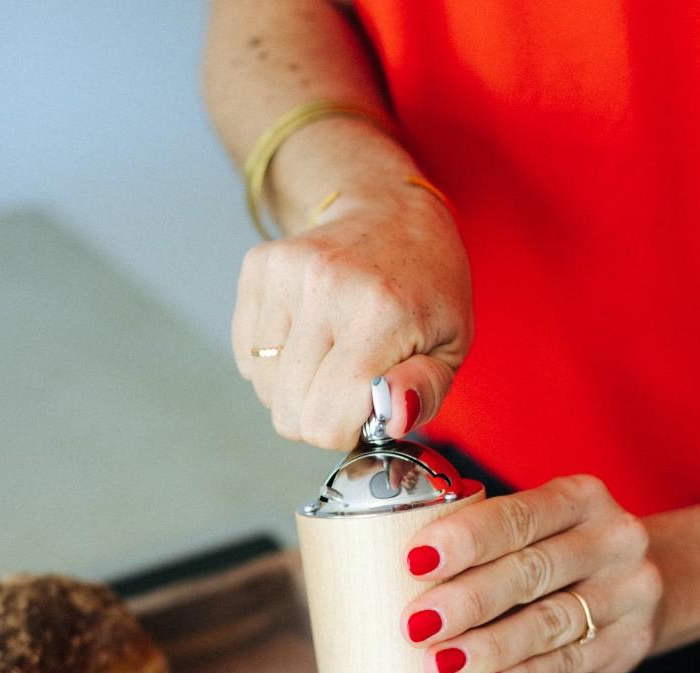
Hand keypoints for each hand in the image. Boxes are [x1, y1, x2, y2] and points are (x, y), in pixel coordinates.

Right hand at [232, 189, 471, 448]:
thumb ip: (424, 391)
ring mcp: (287, 272)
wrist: (392, 212)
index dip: (343, 433)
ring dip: (295, 387)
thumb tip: (393, 419)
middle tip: (349, 385)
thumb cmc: (427, 290)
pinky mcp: (260, 266)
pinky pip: (247, 354)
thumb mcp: (451, 346)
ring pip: (264, 387)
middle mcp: (327, 287)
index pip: (326, 420)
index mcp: (381, 314)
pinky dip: (273, 360)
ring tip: (330, 355)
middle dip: (318, 414)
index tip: (364, 411)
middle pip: (289, 411)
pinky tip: (307, 334)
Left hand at [402, 476, 662, 672]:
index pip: (519, 515)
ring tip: (440, 665)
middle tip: (415, 625)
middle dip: (467, 600)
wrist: (661, 579)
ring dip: (490, 647)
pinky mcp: (628, 643)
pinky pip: (568, 663)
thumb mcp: (547, 525)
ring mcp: (627, 594)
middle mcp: (612, 540)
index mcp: (581, 498)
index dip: (467, 538)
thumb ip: (491, 538)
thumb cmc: (569, 550)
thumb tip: (390, 569)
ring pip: (549, 623)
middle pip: (531, 571)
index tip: (416, 560)